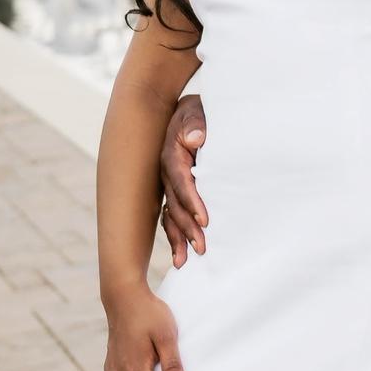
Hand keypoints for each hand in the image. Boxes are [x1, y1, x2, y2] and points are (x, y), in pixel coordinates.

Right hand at [159, 94, 207, 266]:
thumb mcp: (196, 111)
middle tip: (202, 248)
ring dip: (178, 238)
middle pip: (174, 204)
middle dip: (187, 228)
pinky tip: (180, 254)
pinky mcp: (174, 190)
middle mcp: (166, 173)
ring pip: (170, 214)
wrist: (188, 110)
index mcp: (171, 154)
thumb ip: (196, 124)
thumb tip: (196, 139)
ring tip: (184, 261)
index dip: (192, 201)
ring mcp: (168, 184)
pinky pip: (171, 215)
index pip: (180, 181)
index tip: (204, 220)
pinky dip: (175, 234)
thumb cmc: (197, 112)